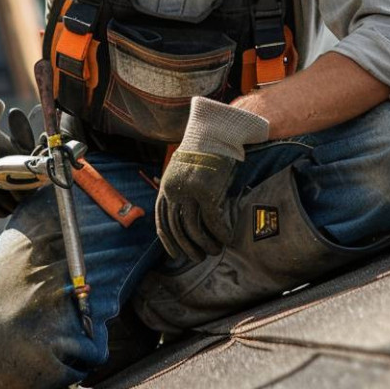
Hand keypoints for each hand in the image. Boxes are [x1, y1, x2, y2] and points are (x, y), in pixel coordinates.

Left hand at [155, 97, 268, 260]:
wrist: (215, 133)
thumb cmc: (202, 152)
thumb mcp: (182, 171)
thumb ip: (179, 190)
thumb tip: (184, 213)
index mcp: (166, 187)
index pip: (162, 222)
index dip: (168, 241)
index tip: (175, 254)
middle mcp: (174, 191)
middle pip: (177, 229)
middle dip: (188, 248)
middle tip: (199, 257)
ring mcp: (190, 192)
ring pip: (194, 229)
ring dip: (205, 244)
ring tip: (215, 251)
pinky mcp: (208, 191)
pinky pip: (213, 220)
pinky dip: (220, 233)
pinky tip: (227, 239)